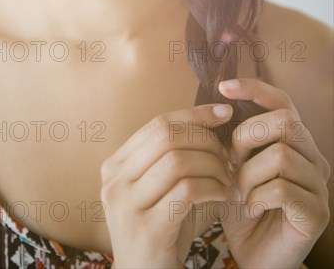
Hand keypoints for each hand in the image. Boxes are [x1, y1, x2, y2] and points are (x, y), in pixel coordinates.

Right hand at [100, 103, 233, 267]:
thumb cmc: (161, 229)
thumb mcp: (161, 188)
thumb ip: (174, 156)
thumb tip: (213, 117)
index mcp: (116, 165)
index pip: (158, 124)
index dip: (194, 114)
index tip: (224, 112)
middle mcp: (114, 181)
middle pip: (167, 136)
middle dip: (206, 140)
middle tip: (227, 155)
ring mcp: (127, 205)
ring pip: (178, 160)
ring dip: (212, 166)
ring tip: (228, 178)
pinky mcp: (147, 228)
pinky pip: (187, 190)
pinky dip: (213, 188)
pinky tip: (223, 195)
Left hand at [218, 78, 330, 268]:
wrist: (253, 255)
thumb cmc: (242, 207)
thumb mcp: (233, 167)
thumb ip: (233, 140)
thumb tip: (217, 108)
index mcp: (294, 142)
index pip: (283, 102)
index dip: (255, 89)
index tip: (223, 88)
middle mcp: (312, 158)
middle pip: (286, 121)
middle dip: (248, 136)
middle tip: (231, 162)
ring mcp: (319, 185)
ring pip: (281, 155)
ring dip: (248, 174)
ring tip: (239, 193)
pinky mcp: (317, 212)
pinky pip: (282, 189)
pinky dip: (257, 197)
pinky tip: (251, 208)